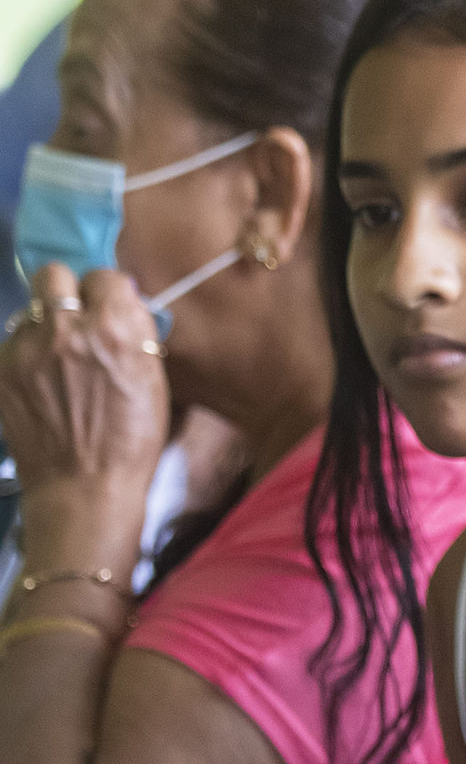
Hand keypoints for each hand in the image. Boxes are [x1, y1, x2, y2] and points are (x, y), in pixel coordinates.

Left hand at [0, 263, 167, 521]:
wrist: (84, 488)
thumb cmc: (131, 441)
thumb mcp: (153, 380)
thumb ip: (136, 331)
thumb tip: (122, 297)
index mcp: (113, 328)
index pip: (103, 276)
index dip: (107, 294)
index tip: (109, 311)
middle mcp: (66, 329)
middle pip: (54, 275)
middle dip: (67, 292)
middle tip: (75, 321)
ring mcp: (26, 348)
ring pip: (31, 311)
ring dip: (45, 326)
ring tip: (56, 360)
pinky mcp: (1, 368)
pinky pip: (13, 343)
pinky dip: (26, 356)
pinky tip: (40, 384)